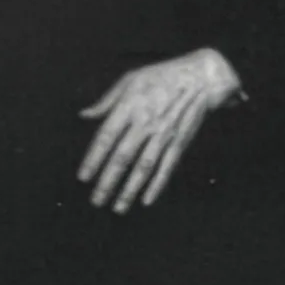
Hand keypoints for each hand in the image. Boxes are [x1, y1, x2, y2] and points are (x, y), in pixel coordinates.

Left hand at [79, 48, 240, 209]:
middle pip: (122, 157)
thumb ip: (106, 101)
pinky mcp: (180, 142)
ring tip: (118, 208)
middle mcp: (145, 123)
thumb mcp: (130, 80)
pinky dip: (157, 185)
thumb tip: (84, 115)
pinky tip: (146, 200)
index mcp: (129, 106)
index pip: (106, 138)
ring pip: (144, 167)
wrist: (201, 77)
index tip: (83, 178)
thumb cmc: (162, 76)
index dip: (93, 159)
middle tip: (96, 201)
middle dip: (108, 182)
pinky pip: (167, 167)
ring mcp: (164, 134)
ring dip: (130, 189)